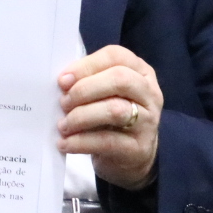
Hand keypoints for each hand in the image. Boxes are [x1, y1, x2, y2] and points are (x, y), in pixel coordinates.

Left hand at [57, 44, 162, 189]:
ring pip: (114, 110)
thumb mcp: (105, 93)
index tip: (63, 80)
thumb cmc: (111, 117)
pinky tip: (65, 144)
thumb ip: (88, 81)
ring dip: (81, 116)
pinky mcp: (140, 148)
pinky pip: (108, 141)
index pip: (116, 56)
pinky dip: (81, 142)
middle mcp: (150, 93)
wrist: (130, 156)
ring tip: (63, 125)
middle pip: (119, 79)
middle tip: (63, 102)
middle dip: (85, 89)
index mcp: (140, 71)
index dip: (87, 65)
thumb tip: (64, 82)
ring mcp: (148, 121)